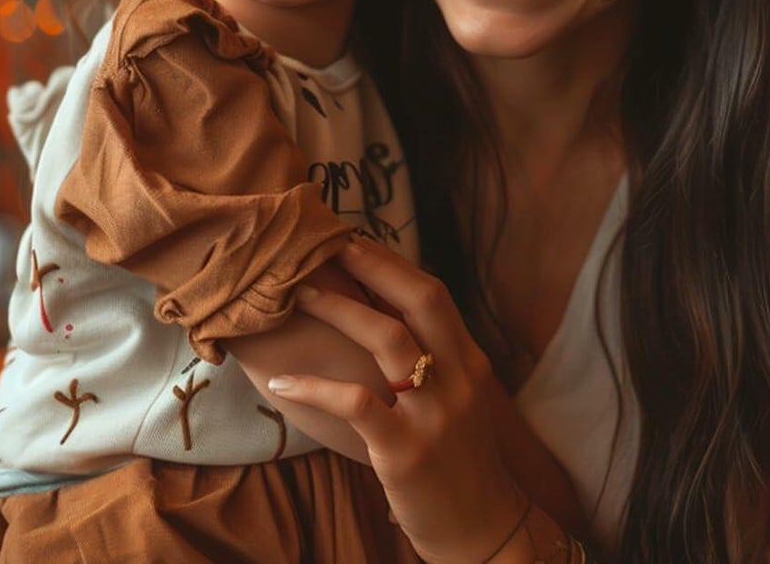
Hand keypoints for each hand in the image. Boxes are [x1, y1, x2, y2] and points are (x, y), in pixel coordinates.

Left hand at [266, 237, 523, 562]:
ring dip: (343, 309)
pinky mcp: (405, 453)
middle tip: (331, 244)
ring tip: (302, 293)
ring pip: (390, 339)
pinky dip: (316, 387)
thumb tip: (389, 324)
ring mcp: (434, 414)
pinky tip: (283, 379)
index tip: (358, 240)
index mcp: (469, 362)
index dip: (395, 264)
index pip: (434, 295)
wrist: (485, 528)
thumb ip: (436, 365)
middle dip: (374, 266)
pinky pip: (357, 404)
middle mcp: (458, 378)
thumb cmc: (463, 466)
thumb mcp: (459, 404)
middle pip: (420, 301)